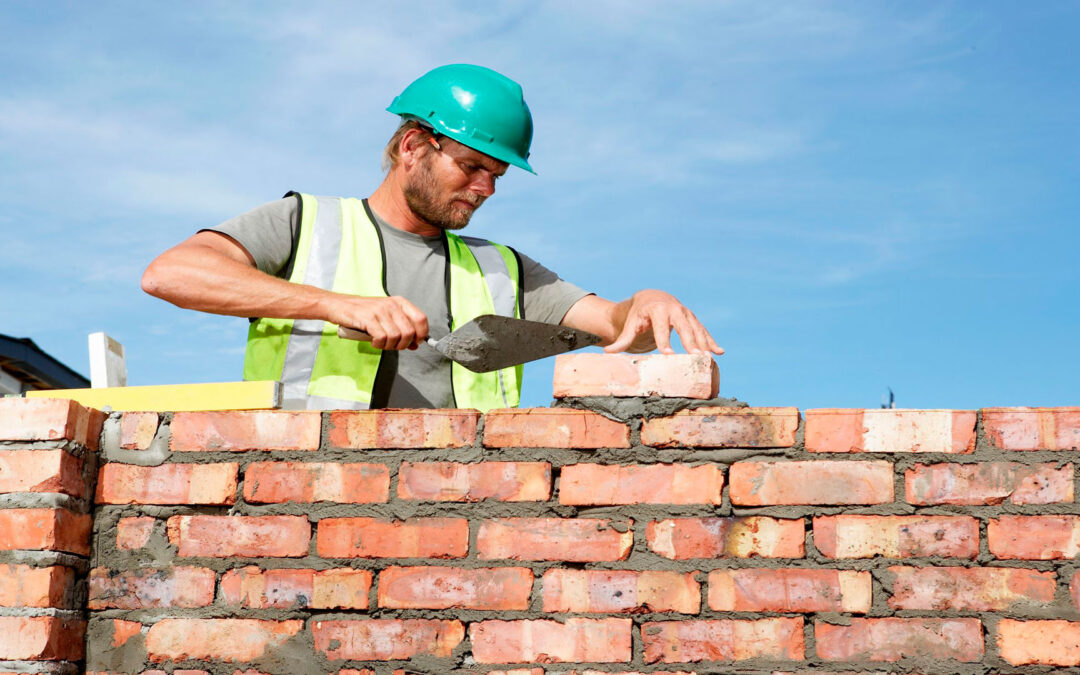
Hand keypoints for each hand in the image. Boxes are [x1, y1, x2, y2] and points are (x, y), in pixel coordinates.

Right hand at [328, 295, 428, 350]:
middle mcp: (392, 305)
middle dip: (403, 345)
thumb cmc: (363, 312)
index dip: (421, 334)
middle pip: (409, 332)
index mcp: (400, 302)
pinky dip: (379, 344)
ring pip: (396, 337)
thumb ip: (402, 328)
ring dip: (389, 346)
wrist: (339, 305)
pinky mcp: (369, 318)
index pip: (421, 319)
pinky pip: (382, 338)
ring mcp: (380, 311)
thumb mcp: (386, 316)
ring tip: (381, 342)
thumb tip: (416, 344)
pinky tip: (373, 341)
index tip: (415, 342)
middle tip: (392, 345)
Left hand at [604, 289, 723, 354]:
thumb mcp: (631, 324)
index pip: (661, 327)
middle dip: (690, 342)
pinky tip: (719, 352)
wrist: (652, 297)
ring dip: (704, 343)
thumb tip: (607, 351)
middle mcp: (674, 310)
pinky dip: (711, 341)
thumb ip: (622, 339)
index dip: (665, 341)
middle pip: (683, 327)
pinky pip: (703, 331)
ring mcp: (685, 314)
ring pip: (696, 329)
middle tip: (696, 357)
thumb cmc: (639, 314)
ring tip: (709, 359)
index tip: (668, 355)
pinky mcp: (692, 319)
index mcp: (657, 310)